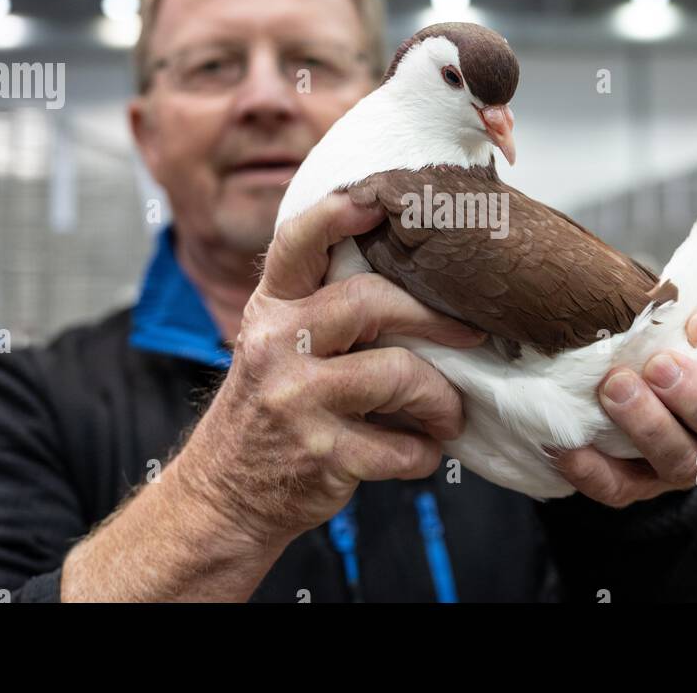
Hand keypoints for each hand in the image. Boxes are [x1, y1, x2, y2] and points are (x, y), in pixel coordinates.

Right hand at [175, 191, 484, 549]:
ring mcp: (295, 400)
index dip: (336, 214)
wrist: (225, 494)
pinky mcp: (320, 454)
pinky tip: (420, 452)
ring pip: (397, 374)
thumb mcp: (280, 344)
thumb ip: (325, 306)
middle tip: (471, 333)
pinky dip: (423, 453)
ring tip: (448, 413)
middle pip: (369, 302)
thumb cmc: (273, 408)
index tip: (377, 201)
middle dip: (432, 317)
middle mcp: (275, 344)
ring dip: (440, 398)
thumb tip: (417, 274)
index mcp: (270, 309)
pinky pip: (400, 447)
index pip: (296, 244)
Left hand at [555, 307, 696, 507]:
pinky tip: (566, 446)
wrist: (629, 391)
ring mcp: (670, 473)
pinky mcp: (630, 487)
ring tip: (614, 387)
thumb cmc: (669, 359)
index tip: (694, 334)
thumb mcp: (690, 343)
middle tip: (657, 365)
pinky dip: (590, 470)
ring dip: (645, 425)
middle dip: (689, 400)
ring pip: (674, 464)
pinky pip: (614, 488)